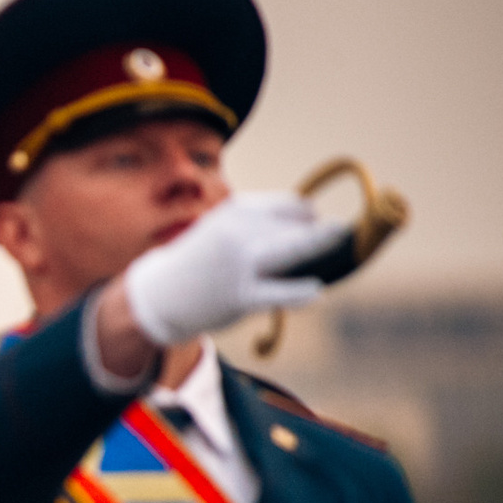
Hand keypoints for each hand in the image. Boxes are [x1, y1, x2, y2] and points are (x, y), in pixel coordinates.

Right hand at [122, 192, 351, 348]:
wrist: (159, 294)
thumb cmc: (203, 261)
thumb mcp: (226, 229)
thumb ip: (265, 225)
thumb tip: (316, 225)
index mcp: (237, 212)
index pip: (292, 206)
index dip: (311, 218)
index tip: (315, 229)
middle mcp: (238, 232)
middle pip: (296, 224)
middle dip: (322, 232)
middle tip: (343, 235)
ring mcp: (238, 264)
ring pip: (289, 251)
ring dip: (319, 244)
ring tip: (343, 238)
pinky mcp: (238, 296)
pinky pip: (275, 293)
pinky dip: (297, 292)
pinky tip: (315, 292)